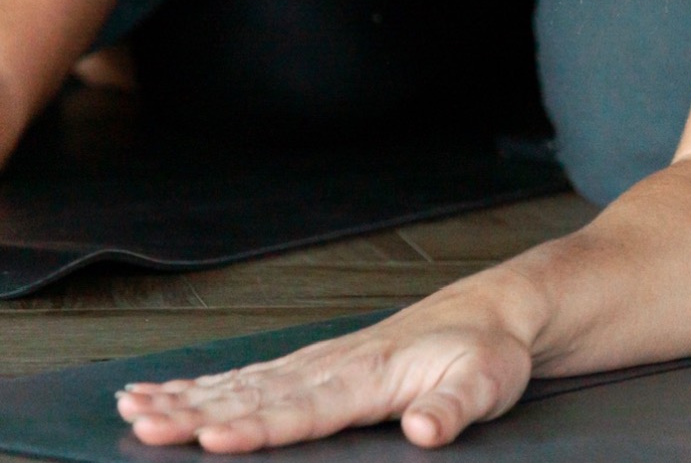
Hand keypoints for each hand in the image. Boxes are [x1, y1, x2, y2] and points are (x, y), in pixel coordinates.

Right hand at [115, 280, 537, 452]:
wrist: (492, 315)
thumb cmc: (489, 352)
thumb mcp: (487, 382)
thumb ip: (454, 407)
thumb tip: (426, 430)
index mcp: (369, 376)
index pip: (305, 409)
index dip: (258, 427)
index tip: (213, 439)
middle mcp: (334, 368)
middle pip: (255, 397)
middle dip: (195, 414)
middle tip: (140, 424)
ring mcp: (320, 365)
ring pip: (242, 386)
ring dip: (186, 399)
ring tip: (132, 409)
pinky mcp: (316, 368)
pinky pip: (250, 379)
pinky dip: (205, 387)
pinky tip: (167, 395)